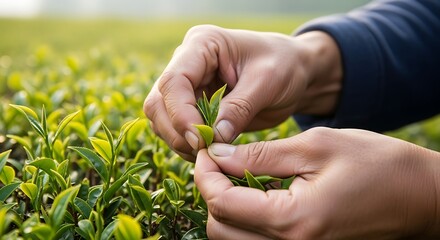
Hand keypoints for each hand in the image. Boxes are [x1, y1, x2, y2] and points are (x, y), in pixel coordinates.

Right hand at [144, 25, 341, 160]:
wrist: (294, 71)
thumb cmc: (284, 66)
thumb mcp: (268, 82)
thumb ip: (239, 108)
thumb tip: (213, 139)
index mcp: (202, 44)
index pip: (174, 81)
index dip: (181, 114)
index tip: (202, 139)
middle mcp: (187, 63)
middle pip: (159, 102)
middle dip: (178, 131)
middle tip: (205, 151)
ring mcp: (187, 85)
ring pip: (161, 118)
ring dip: (179, 141)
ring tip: (208, 154)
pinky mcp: (192, 105)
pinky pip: (175, 129)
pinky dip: (186, 145)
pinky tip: (208, 152)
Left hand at [194, 127, 439, 238]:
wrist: (417, 194)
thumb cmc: (375, 163)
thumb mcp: (314, 147)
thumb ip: (261, 154)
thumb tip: (218, 154)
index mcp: (293, 220)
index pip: (222, 203)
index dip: (205, 173)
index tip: (206, 149)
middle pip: (220, 228)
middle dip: (210, 191)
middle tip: (219, 160)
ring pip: (232, 238)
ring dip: (225, 205)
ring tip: (235, 172)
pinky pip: (256, 239)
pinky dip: (245, 215)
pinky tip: (256, 189)